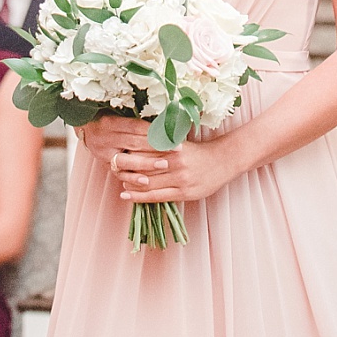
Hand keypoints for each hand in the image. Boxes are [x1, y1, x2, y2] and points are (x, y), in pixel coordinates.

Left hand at [80, 114, 233, 205]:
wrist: (224, 160)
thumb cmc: (199, 150)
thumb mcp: (180, 141)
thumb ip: (162, 141)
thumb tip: (138, 139)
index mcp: (173, 146)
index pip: (145, 148)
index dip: (129, 150)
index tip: (115, 149)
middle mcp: (175, 162)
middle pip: (143, 166)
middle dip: (126, 167)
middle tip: (112, 166)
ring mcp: (180, 179)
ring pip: (147, 182)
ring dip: (129, 183)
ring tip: (117, 181)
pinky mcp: (184, 193)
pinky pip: (156, 196)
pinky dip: (139, 196)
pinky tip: (127, 195)